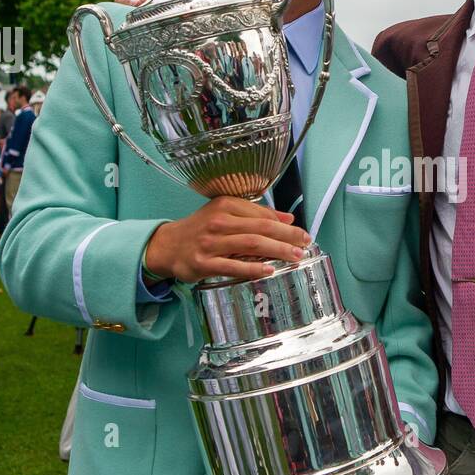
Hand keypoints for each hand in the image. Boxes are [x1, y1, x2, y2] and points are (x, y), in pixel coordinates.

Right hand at [144, 196, 309, 282]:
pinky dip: (253, 268)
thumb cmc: (201, 229)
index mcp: (225, 205)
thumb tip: (287, 219)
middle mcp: (218, 221)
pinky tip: (269, 270)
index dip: (285, 224)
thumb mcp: (226, 213)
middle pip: (260, 228)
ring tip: (295, 256)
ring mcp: (210, 243)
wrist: (168, 246)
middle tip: (305, 244)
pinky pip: (233, 266)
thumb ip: (256, 215)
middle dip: (287, 236)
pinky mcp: (204, 263)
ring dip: (277, 250)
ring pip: (251, 245)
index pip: (261, 214)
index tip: (302, 233)